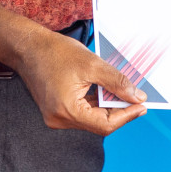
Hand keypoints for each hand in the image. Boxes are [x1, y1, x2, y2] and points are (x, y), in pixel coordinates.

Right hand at [12, 30, 147, 135]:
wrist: (28, 47)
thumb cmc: (55, 52)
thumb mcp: (92, 64)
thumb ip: (117, 82)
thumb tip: (137, 97)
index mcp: (67, 111)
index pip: (105, 125)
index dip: (127, 115)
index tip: (142, 105)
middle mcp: (59, 119)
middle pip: (99, 123)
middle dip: (119, 109)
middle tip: (137, 96)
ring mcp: (56, 116)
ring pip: (91, 117)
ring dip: (107, 105)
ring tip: (122, 89)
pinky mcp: (56, 110)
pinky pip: (82, 111)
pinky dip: (95, 102)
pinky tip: (104, 89)